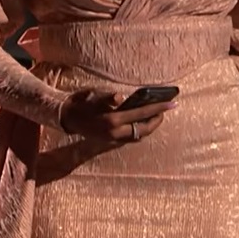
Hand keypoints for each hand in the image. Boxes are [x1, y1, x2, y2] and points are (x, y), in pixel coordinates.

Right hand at [59, 89, 176, 142]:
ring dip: (149, 127)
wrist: (65, 118)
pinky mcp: (111, 141)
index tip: (173, 103)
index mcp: (112, 120)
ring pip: (139, 136)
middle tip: (165, 110)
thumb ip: (107, 97)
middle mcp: (115, 133)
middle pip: (144, 129)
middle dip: (157, 120)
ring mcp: (113, 139)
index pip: (141, 114)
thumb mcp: (91, 96)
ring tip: (155, 117)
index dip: (158, 108)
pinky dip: (140, 131)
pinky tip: (141, 123)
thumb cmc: (79, 103)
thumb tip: (120, 97)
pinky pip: (131, 138)